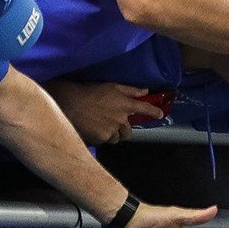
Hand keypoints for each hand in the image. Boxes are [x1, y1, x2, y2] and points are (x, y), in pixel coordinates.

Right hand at [48, 81, 164, 144]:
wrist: (68, 103)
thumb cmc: (89, 92)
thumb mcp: (110, 86)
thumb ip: (129, 90)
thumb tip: (145, 92)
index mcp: (125, 104)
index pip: (145, 109)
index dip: (154, 112)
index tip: (160, 115)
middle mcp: (121, 119)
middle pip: (129, 132)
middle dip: (124, 130)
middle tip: (114, 124)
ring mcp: (111, 130)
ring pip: (116, 138)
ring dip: (112, 134)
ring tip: (99, 125)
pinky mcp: (100, 138)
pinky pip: (104, 141)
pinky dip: (101, 137)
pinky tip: (92, 128)